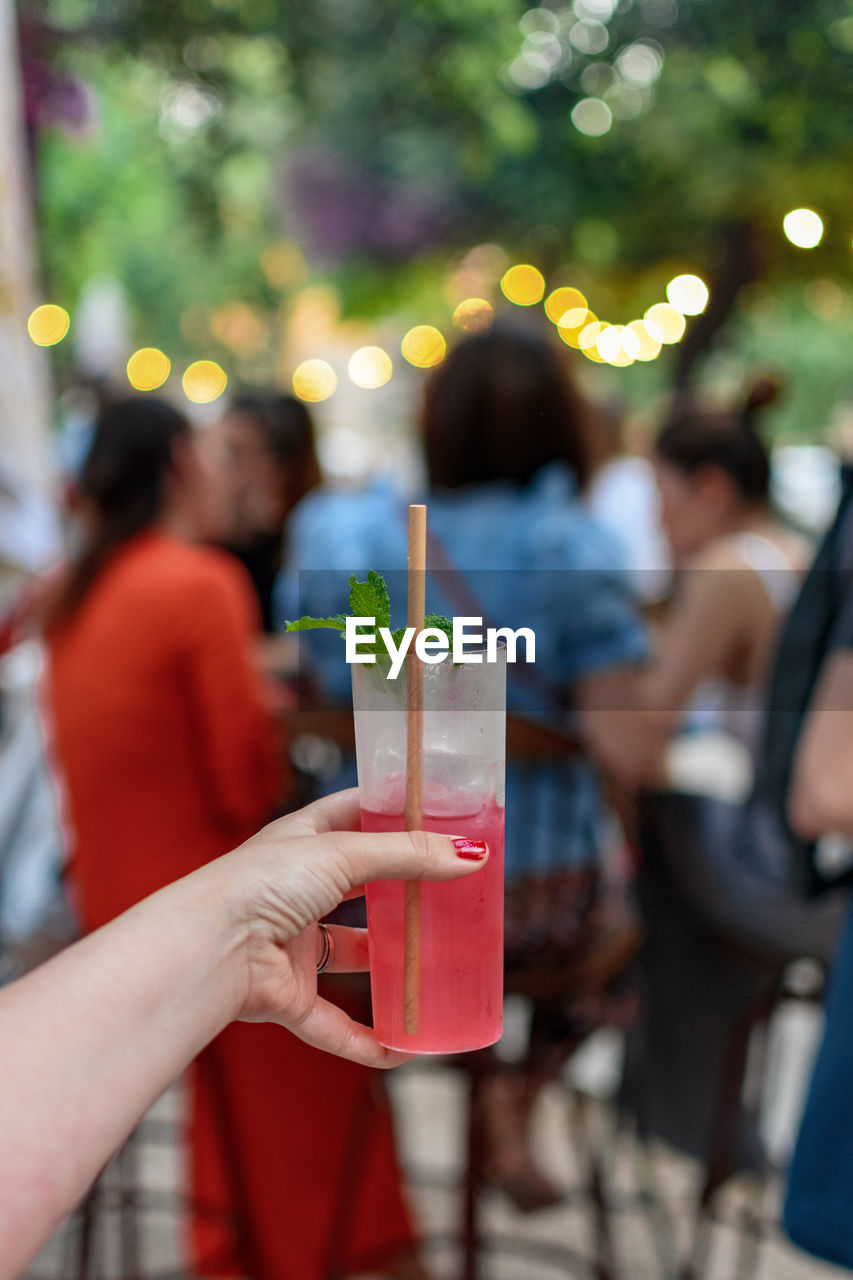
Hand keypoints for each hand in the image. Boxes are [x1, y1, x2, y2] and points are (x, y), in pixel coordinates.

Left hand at [223, 789, 488, 1067]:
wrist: (208, 949)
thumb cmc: (262, 884)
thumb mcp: (343, 854)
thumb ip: (407, 855)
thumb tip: (471, 855)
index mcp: (302, 842)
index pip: (353, 816)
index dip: (392, 814)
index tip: (439, 816)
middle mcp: (297, 890)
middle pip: (360, 889)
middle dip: (402, 894)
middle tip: (452, 894)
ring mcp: (291, 944)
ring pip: (350, 957)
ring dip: (389, 966)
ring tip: (438, 967)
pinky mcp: (286, 996)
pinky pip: (333, 1024)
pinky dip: (367, 1040)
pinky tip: (403, 1048)